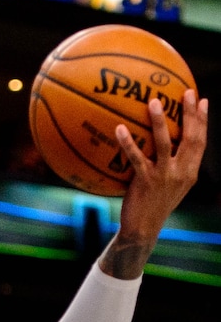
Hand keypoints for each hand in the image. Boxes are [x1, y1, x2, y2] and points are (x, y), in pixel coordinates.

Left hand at [116, 89, 207, 242]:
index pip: (201, 141)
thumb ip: (172, 165)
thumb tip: (162, 141)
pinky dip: (128, 143)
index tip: (202, 99)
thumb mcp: (169, 185)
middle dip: (190, 114)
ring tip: (154, 101)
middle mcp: (181, 173)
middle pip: (191, 138)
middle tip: (187, 92)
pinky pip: (136, 158)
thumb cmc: (152, 204)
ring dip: (160, 122)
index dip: (202, 120)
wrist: (143, 229)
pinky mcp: (146, 182)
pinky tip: (119, 128)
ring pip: (166, 144)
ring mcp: (164, 177)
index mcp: (189, 172)